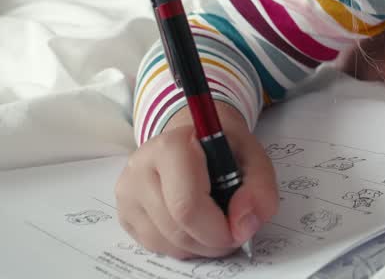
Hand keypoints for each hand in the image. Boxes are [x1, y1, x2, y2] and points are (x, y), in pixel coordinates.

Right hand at [115, 102, 277, 258]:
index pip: (187, 205)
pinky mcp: (125, 212)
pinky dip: (183, 245)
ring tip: (216, 225)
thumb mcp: (253, 157)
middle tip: (233, 232)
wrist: (195, 138)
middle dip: (212, 241)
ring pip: (166, 242)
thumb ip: (259, 188)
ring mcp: (127, 191)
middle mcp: (140, 167)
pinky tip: (195, 225)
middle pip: (177, 229)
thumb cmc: (223, 148)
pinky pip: (156, 246)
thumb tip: (244, 224)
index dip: (218, 229)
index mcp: (170, 146)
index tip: (239, 228)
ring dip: (199, 246)